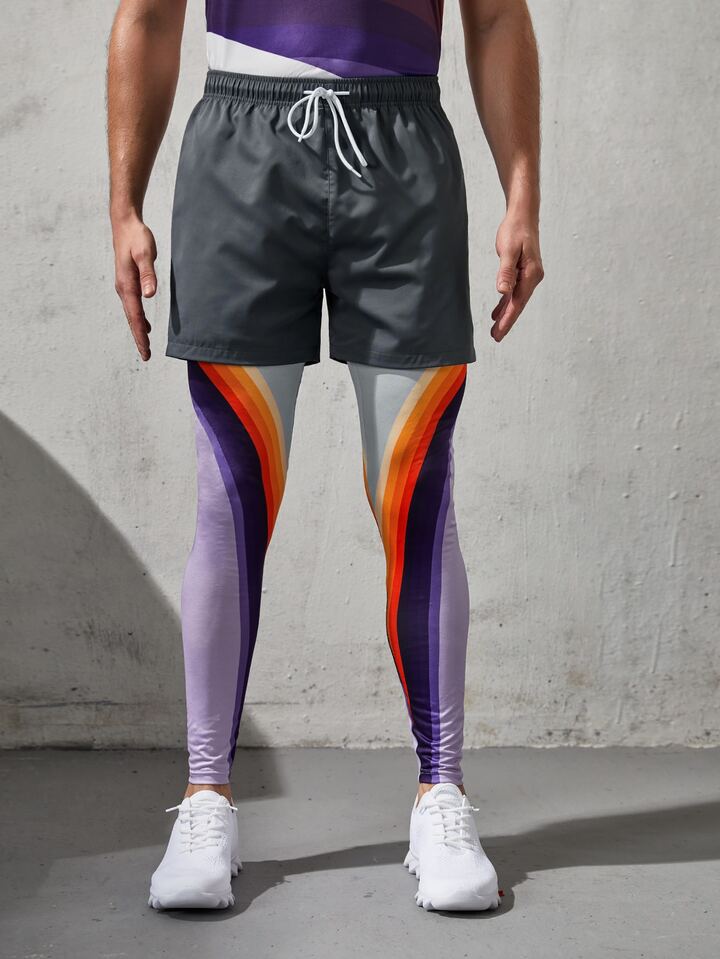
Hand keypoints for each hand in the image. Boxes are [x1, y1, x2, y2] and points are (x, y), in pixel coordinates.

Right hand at [112, 214, 157, 360]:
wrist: (125, 224)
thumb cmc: (137, 237)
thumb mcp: (145, 253)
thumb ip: (148, 274)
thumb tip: (149, 295)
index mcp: (127, 285)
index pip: (135, 316)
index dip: (141, 335)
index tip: (146, 350)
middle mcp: (123, 289)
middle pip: (132, 319)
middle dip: (139, 338)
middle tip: (146, 356)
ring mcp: (124, 286)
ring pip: (132, 314)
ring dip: (138, 330)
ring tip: (146, 346)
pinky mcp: (128, 282)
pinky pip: (133, 306)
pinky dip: (138, 319)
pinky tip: (145, 325)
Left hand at [491, 212, 543, 341]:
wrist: (523, 215)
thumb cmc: (516, 229)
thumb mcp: (508, 250)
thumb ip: (506, 272)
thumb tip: (503, 292)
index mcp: (531, 274)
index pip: (518, 302)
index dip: (508, 319)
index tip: (499, 333)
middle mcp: (533, 277)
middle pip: (518, 304)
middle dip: (507, 321)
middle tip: (495, 337)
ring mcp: (528, 275)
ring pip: (516, 299)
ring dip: (506, 314)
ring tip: (495, 330)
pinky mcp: (522, 271)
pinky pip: (514, 291)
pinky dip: (506, 302)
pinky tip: (498, 312)